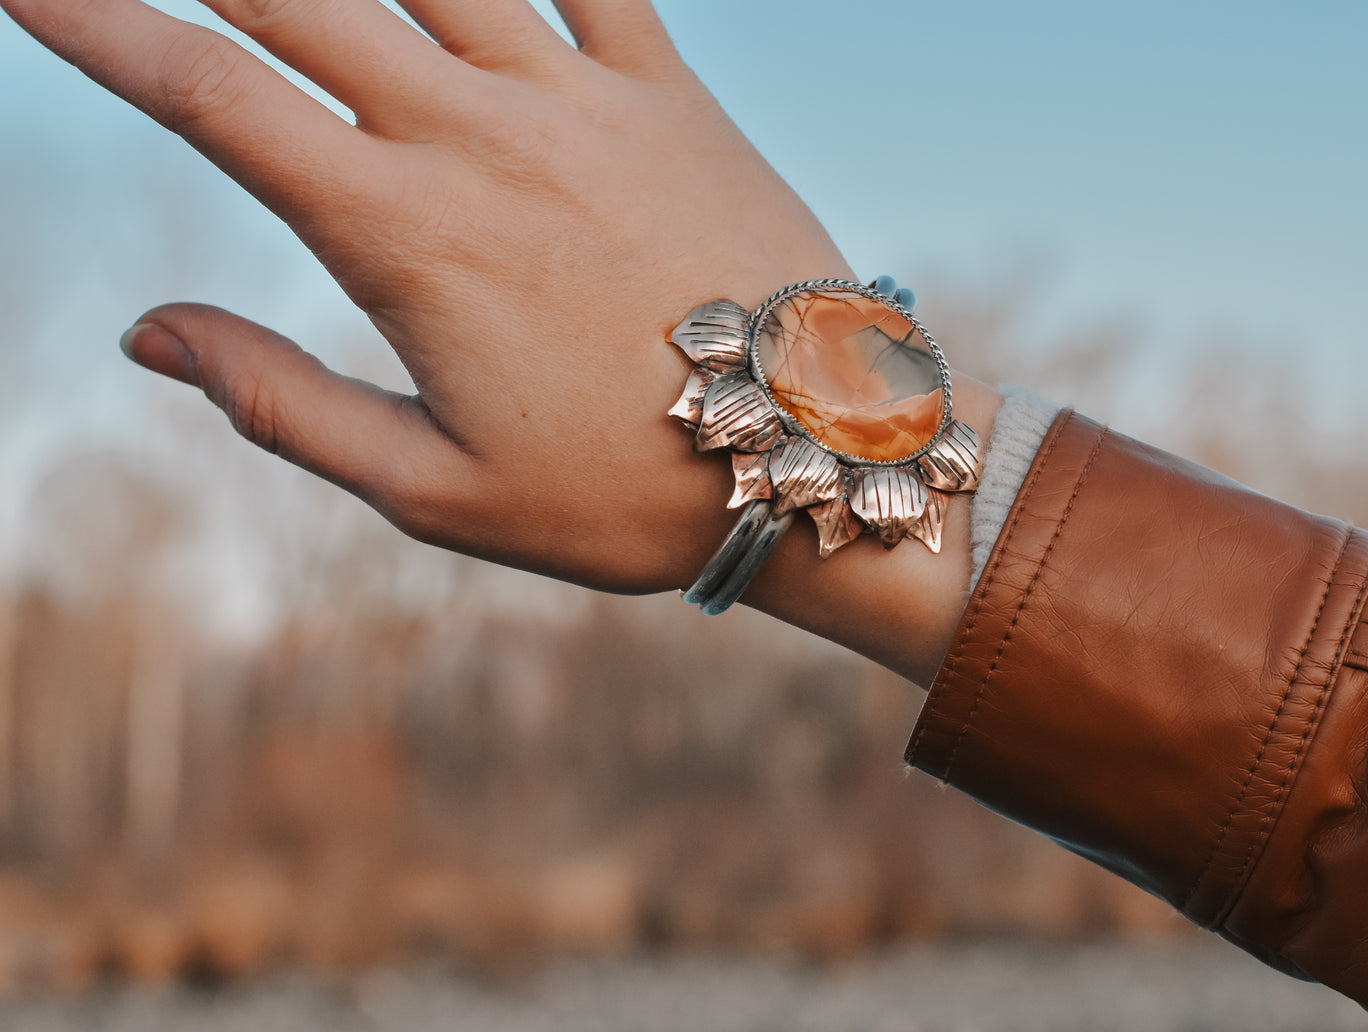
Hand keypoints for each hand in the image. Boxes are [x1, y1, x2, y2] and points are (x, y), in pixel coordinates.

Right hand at [3, 0, 850, 593]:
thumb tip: (147, 334)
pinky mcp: (668, 88)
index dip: (101, 26)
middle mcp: (478, 135)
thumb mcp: (436, 492)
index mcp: (402, 235)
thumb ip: (284, 406)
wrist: (811, 458)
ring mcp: (580, 96)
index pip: (211, 96)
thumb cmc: (623, 493)